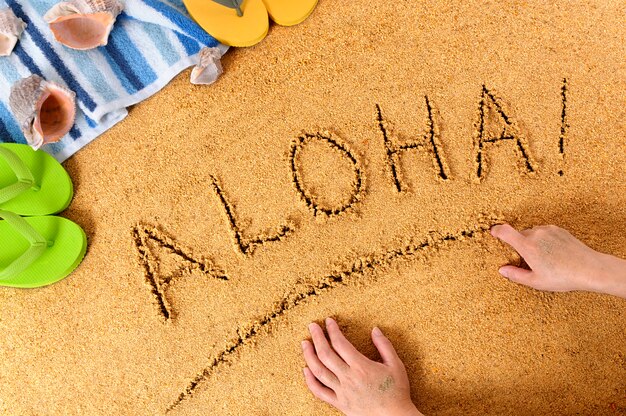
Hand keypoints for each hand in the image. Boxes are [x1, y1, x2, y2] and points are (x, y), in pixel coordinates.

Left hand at [301, 318, 422, 415]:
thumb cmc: (397, 391)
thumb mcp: (396, 365)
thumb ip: (384, 345)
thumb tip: (375, 329)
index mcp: (361, 367)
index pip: (340, 344)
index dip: (332, 330)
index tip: (329, 321)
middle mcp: (348, 378)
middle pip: (326, 354)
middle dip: (317, 337)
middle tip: (312, 326)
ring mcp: (342, 392)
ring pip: (319, 371)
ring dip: (309, 355)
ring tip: (305, 343)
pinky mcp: (339, 403)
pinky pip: (320, 392)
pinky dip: (310, 380)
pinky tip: (306, 369)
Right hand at [491, 224, 625, 296]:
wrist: (590, 269)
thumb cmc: (563, 277)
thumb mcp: (536, 281)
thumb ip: (516, 275)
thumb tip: (502, 270)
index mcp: (528, 246)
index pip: (505, 232)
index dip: (496, 231)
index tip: (492, 232)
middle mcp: (536, 234)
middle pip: (519, 235)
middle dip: (519, 245)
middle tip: (527, 260)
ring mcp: (548, 230)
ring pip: (532, 233)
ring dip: (532, 242)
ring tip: (543, 258)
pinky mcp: (559, 230)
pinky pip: (544, 232)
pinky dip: (543, 240)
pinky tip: (553, 253)